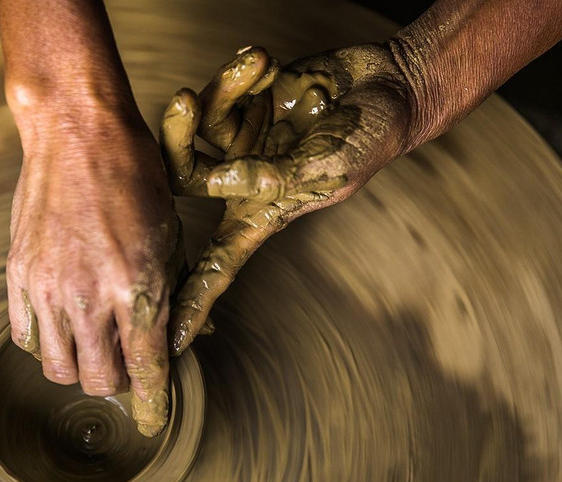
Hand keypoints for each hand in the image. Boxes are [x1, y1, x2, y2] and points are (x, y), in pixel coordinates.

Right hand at [7, 112, 181, 435]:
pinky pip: (27, 339)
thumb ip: (173, 298)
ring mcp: (47, 289)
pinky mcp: (18, 276)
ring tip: (94, 345)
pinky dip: (48, 345)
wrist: (77, 133)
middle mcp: (89, 298)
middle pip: (99, 382)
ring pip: (59, 370)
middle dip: (120, 384)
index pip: (146, 372)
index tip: (153, 423)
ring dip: (82, 368)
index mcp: (137, 288)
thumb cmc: (135, 179)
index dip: (152, 406)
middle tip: (127, 365)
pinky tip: (64, 326)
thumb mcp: (171, 238)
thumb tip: (182, 343)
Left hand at [161, 44, 414, 353]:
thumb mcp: (328, 166)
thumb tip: (224, 177)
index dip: (195, 300)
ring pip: (195, 124)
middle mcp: (242, 181)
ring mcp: (241, 143)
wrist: (389, 85)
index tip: (172, 337)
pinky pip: (221, 89)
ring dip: (223, 90)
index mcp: (262, 214)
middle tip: (188, 99)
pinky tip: (268, 64)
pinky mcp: (244, 105)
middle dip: (179, 135)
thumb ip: (276, 177)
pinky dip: (241, 72)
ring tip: (260, 67)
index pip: (219, 265)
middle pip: (182, 175)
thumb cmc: (370, 138)